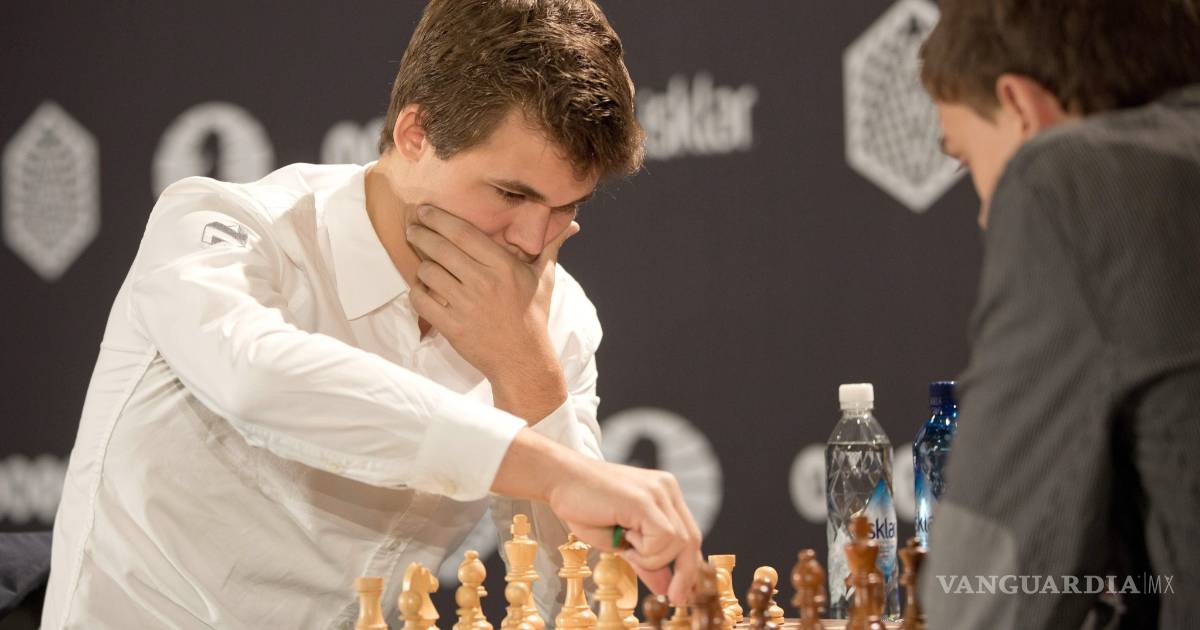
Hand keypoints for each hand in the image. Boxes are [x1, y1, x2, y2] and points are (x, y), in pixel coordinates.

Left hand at [405, 205, 577, 419]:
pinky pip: (421, 301)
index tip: (424, 210)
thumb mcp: (543, 278)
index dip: (438, 218)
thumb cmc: (533, 315)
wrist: (523, 360)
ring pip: (427, 273)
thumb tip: (571, 223)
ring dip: (421, 266)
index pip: (463, 233)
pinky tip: (422, 289)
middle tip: (412, 229)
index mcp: (503, 266)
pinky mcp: (452, 326)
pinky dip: (417, 293)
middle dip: (420, 234)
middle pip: (439, 248)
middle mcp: (483, 282)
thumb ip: (551, 246)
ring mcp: (465, 305)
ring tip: (422, 263)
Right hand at [492, 430, 704, 605]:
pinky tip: (624, 537)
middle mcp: (667, 489)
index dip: (688, 567)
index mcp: (664, 494)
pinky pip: (663, 539)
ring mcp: (658, 492)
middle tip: (674, 598)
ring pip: (678, 543)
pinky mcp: (645, 500)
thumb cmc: (584, 507)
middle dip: (684, 574)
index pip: (689, 535)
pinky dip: (644, 551)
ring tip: (625, 543)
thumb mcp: (619, 541)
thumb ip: (645, 561)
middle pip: (691, 540)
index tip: (679, 594)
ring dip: (651, 558)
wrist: (559, 480)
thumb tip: (665, 587)